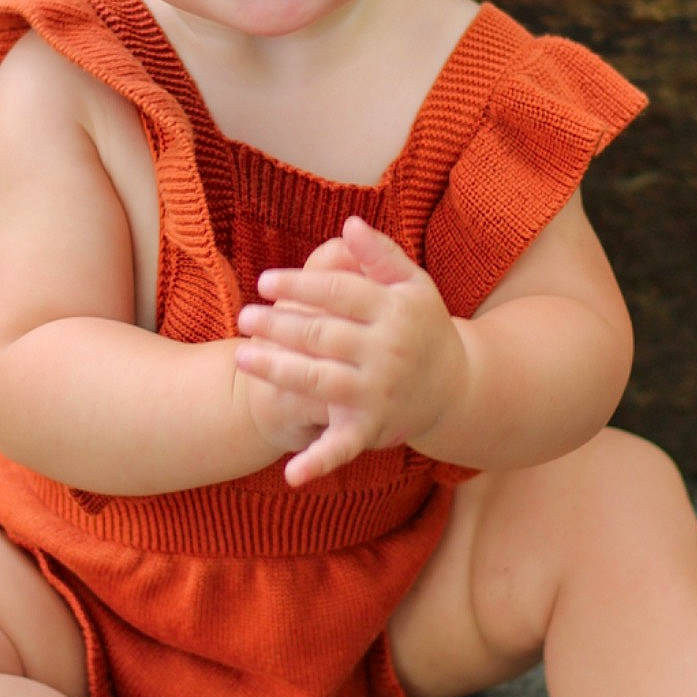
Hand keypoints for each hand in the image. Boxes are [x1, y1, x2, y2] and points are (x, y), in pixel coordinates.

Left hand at [234, 217, 465, 485]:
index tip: (264, 282)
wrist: (456, 387)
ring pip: (318, 381)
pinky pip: (342, 446)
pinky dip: (317, 462)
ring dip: (276, 370)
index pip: (339, 293)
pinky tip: (289, 473)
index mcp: (396, 311)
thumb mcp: (411, 284)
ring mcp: (379, 393)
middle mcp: (389, 353)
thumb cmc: (421, 325)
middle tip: (243, 316)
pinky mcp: (372, 428)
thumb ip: (379, 254)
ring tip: (240, 355)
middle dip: (278, 325)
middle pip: (322, 336)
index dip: (299, 286)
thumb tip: (347, 222)